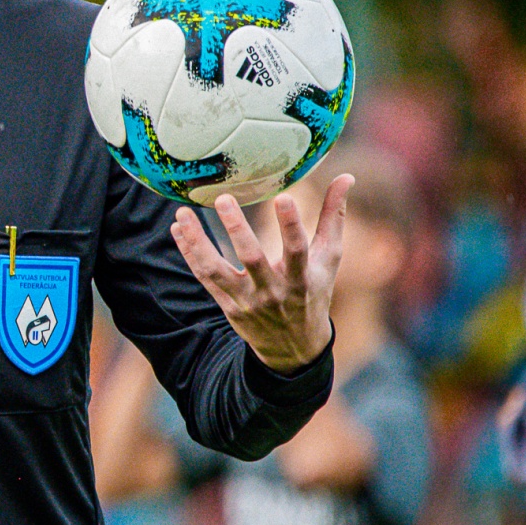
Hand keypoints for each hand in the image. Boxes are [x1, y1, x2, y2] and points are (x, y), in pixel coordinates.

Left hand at [169, 175, 351, 372]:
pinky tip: (179, 229)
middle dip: (237, 228)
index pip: (297, 250)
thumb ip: (334, 217)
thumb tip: (346, 177)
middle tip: (223, 198)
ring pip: (217, 270)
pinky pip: (204, 277)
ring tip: (183, 213)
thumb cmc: (313, 291)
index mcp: (302, 277)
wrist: (294, 347)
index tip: (283, 198)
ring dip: (198, 241)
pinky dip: (190, 253)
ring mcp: (247, 299)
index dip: (291, 225)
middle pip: (251, 258)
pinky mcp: (228, 304)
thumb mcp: (328, 259)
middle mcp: (273, 290)